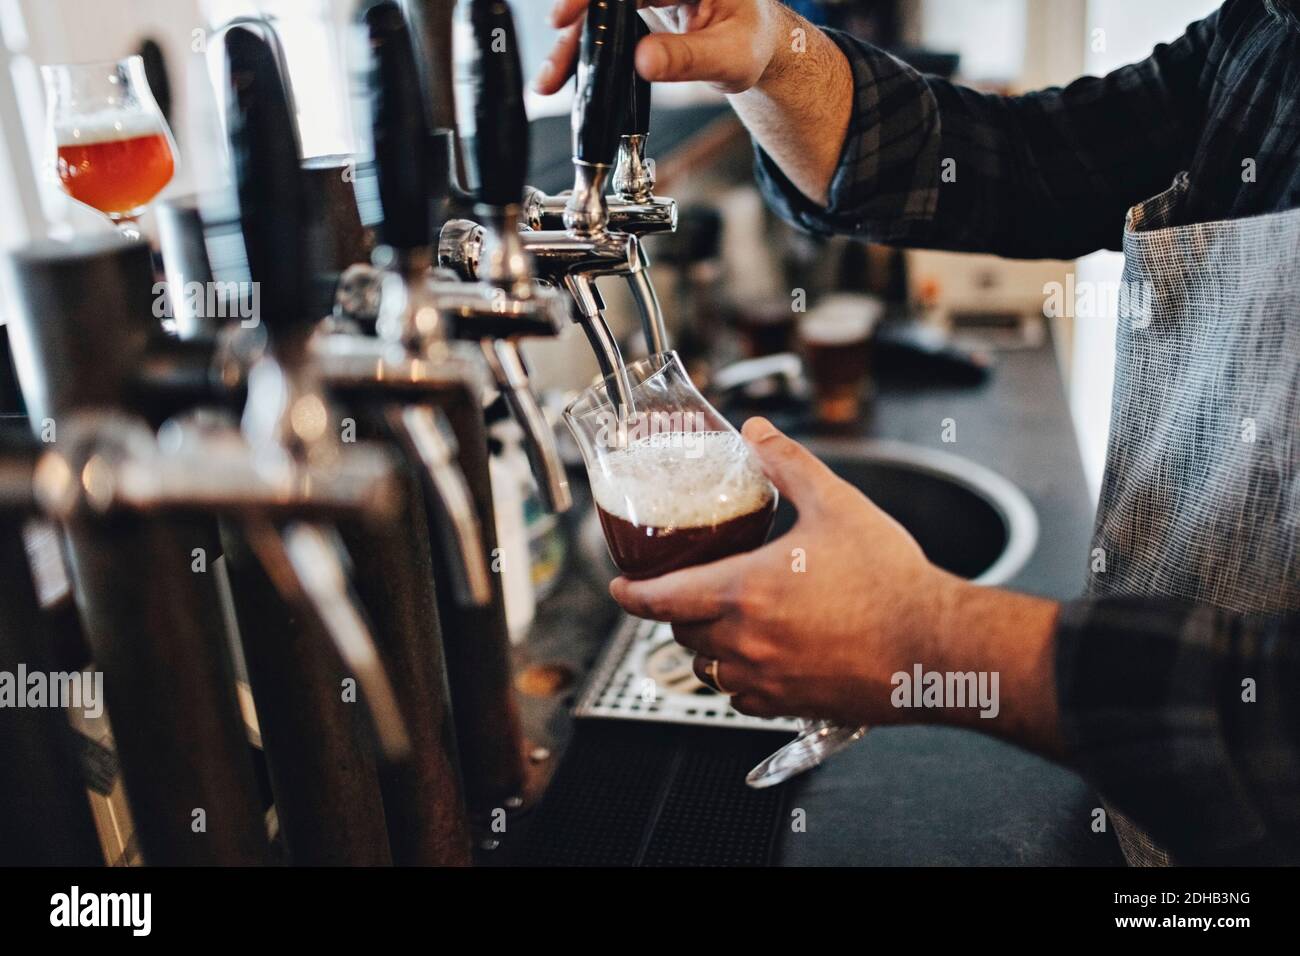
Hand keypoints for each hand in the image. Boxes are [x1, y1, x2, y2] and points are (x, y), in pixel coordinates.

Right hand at [534, 0, 790, 95]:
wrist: (754, 44)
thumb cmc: (751, 43)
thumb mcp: (731, 57)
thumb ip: (688, 59)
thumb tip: (643, 61)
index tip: (566, 17)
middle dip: (575, 23)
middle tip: (554, 61)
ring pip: (599, 7)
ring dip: (575, 42)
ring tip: (552, 79)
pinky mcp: (635, 2)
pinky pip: (604, 20)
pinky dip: (586, 48)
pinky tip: (567, 71)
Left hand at [610, 418, 962, 725]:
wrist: (936, 647)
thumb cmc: (891, 581)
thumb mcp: (836, 504)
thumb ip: (788, 464)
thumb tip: (756, 433)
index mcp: (744, 591)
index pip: (660, 598)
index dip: (631, 593)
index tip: (620, 587)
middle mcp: (745, 641)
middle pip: (682, 632)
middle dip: (678, 611)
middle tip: (690, 590)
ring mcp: (765, 679)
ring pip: (709, 667)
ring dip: (707, 644)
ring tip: (727, 621)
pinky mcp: (788, 705)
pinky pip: (740, 697)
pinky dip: (737, 676)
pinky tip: (760, 656)